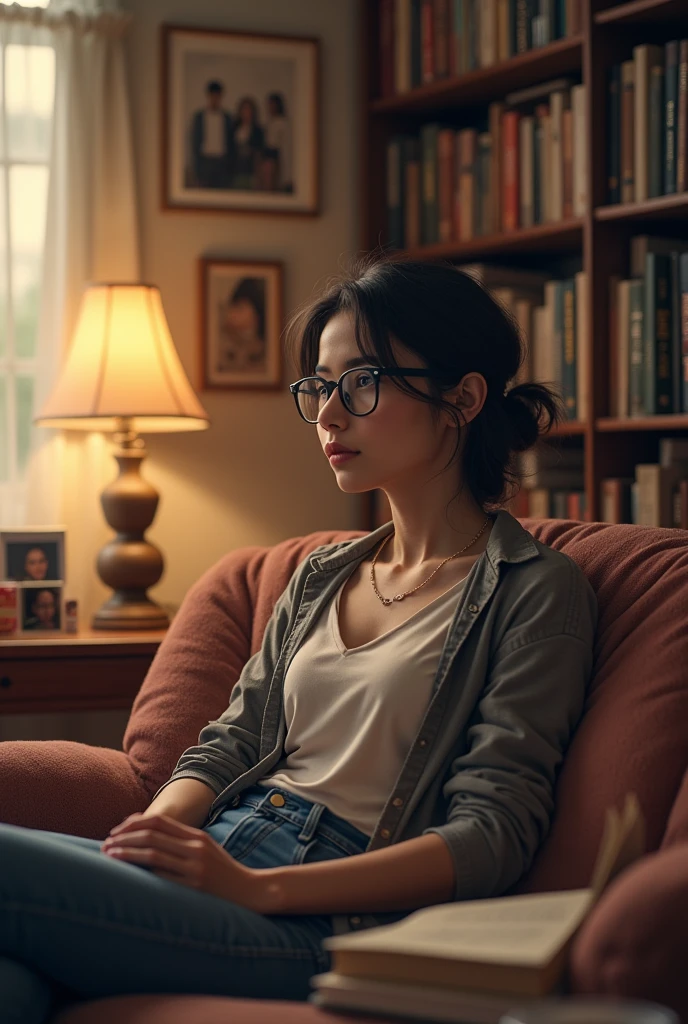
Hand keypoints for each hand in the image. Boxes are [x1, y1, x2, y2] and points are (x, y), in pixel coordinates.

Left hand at [100, 813, 269, 912]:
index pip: (159, 821)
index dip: (133, 823)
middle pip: (152, 834)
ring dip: (126, 852)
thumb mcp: (205, 851)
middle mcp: (195, 848)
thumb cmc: (223, 873)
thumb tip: (148, 841)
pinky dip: (141, 871)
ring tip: (109, 854)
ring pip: (153, 853)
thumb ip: (181, 844)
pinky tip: (127, 872)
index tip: (116, 831)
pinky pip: (162, 875)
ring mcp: (195, 867)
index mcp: (196, 836)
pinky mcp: (195, 886)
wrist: (250, 891)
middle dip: (124, 837)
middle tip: (106, 844)